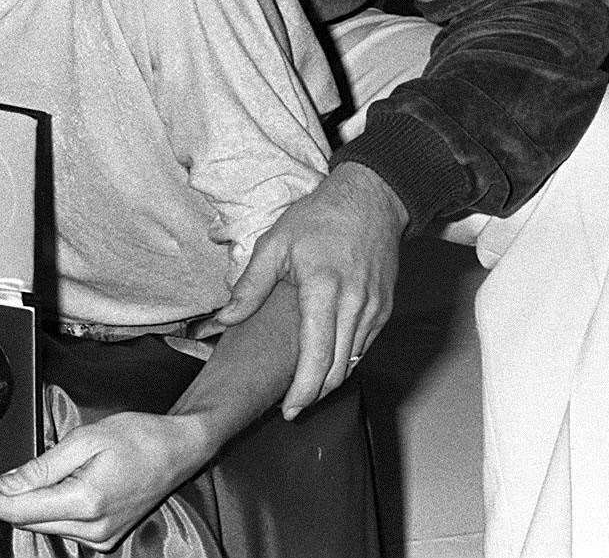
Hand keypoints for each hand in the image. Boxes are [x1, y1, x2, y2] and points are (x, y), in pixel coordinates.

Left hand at [0, 409, 212, 550]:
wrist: (179, 449)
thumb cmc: (137, 435)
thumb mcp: (85, 439)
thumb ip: (43, 466)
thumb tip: (6, 486)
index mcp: (85, 502)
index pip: (20, 511)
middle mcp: (93, 529)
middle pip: (28, 521)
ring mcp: (101, 538)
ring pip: (44, 525)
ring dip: (23, 506)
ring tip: (8, 482)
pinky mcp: (105, 537)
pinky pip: (62, 527)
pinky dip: (46, 510)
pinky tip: (41, 489)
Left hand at [208, 162, 405, 416]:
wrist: (371, 200)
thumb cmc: (320, 218)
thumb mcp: (275, 244)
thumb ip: (250, 286)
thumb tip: (224, 318)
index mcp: (325, 290)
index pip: (317, 356)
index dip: (303, 390)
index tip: (288, 409)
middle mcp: (355, 305)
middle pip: (338, 368)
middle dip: (315, 395)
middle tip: (291, 408)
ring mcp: (374, 309)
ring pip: (353, 362)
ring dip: (330, 381)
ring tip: (304, 391)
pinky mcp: (384, 309)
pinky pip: (364, 347)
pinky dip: (345, 361)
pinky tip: (326, 364)